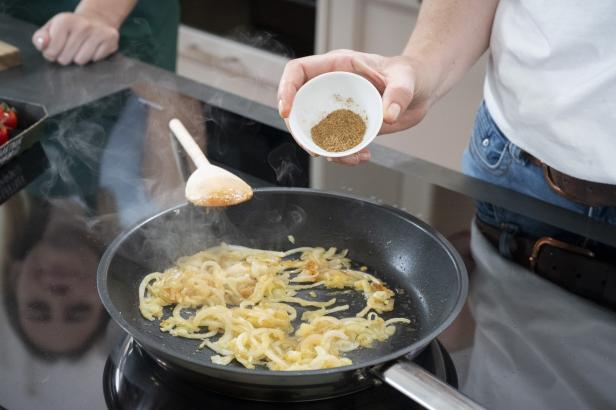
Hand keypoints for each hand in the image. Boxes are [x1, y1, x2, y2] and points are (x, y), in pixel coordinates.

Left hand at [32, 12, 119, 65]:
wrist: (97, 20)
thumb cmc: (70, 28)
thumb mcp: (51, 29)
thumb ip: (40, 38)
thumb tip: (42, 45)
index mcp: (64, 21)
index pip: (51, 52)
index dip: (52, 54)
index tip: (56, 48)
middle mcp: (82, 25)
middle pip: (65, 59)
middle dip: (66, 57)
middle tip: (70, 48)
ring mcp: (98, 32)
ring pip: (81, 61)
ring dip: (80, 59)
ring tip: (82, 49)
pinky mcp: (110, 40)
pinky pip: (96, 60)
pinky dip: (94, 57)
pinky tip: (94, 48)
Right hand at [278, 49, 435, 164]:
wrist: (421, 91)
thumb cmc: (410, 74)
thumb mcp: (406, 79)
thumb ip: (399, 93)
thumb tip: (389, 114)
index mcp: (336, 67)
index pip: (298, 72)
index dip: (286, 89)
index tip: (287, 111)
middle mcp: (330, 88)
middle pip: (298, 107)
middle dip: (301, 132)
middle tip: (316, 150)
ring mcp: (336, 109)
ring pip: (315, 132)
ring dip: (326, 151)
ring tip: (355, 156)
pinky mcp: (346, 127)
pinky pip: (335, 144)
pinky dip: (345, 156)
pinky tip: (364, 156)